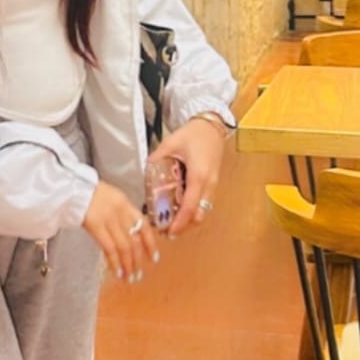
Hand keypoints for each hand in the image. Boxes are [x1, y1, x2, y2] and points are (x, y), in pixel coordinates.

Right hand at [82, 181, 159, 280]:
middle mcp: (121, 213)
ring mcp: (109, 220)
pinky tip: (117, 272)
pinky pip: (110, 248)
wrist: (72, 188)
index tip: (154, 258)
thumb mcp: (111, 198)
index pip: (145, 227)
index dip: (151, 244)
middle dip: (138, 260)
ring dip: (128, 265)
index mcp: (126, 204)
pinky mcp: (96, 226)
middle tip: (138, 274)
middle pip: (135, 240)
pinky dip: (115, 262)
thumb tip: (127, 232)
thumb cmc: (88, 193)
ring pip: (125, 247)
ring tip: (129, 277)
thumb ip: (121, 213)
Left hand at [148, 117, 227, 236]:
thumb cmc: (193, 134)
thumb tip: (146, 171)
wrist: (212, 127)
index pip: (190, 206)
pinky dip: (193, 210)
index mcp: (198, 175)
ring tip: (171, 223)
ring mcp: (213, 185)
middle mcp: (209, 183)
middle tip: (166, 230)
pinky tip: (179, 209)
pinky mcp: (212, 184)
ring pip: (203, 211)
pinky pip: (204, 203)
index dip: (180, 222)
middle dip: (184, 226)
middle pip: (199, 214)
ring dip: (188, 220)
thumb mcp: (170, 143)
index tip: (169, 231)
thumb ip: (157, 158)